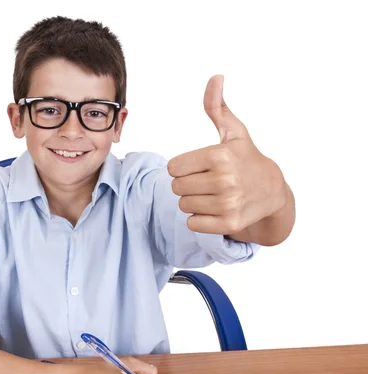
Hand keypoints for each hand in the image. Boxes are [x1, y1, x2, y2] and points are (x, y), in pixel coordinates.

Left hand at [167, 75, 287, 235]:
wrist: (274, 191)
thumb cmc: (246, 158)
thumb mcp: (234, 132)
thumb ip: (216, 106)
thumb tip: (216, 77)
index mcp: (219, 155)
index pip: (173, 167)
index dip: (183, 166)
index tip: (200, 166)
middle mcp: (224, 180)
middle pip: (176, 187)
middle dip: (186, 184)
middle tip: (206, 180)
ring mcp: (228, 203)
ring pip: (183, 205)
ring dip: (193, 201)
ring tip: (213, 194)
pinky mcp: (229, 223)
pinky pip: (193, 223)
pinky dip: (199, 218)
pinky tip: (215, 209)